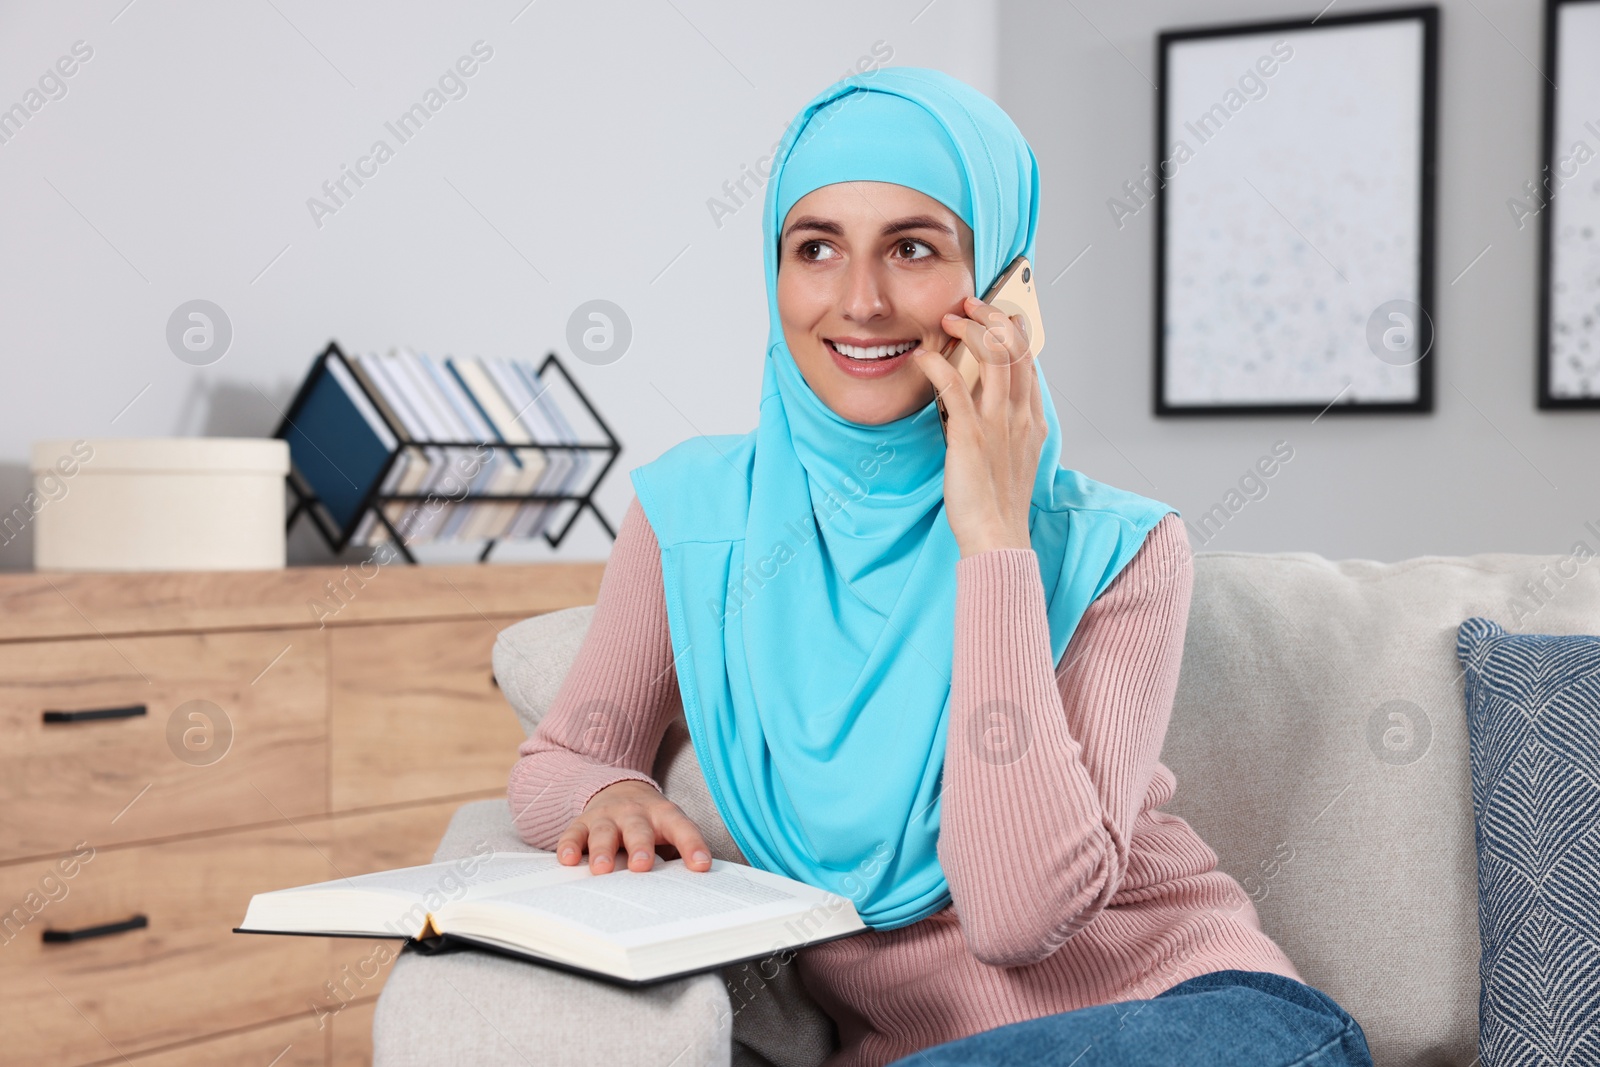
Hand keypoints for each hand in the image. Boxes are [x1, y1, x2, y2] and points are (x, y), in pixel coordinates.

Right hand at [556, 779, 712, 874]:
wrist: (618, 789)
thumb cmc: (649, 822)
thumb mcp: (668, 830)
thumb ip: (678, 852)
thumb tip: (692, 885)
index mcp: (663, 815)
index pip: (681, 829)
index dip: (692, 846)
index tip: (701, 866)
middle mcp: (634, 813)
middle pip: (638, 829)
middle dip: (640, 847)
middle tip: (641, 866)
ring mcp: (606, 817)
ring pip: (604, 832)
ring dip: (603, 850)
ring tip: (602, 869)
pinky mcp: (582, 823)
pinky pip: (573, 833)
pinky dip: (569, 846)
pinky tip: (568, 859)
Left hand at [911, 295, 1046, 557]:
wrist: (997, 535)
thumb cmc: (998, 502)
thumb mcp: (1013, 457)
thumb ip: (1005, 426)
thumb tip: (983, 400)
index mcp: (1032, 421)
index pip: (1031, 361)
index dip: (1014, 331)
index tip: (997, 315)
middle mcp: (1019, 416)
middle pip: (1016, 348)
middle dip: (993, 317)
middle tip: (970, 305)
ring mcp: (997, 424)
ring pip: (993, 356)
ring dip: (970, 328)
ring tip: (950, 318)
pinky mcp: (970, 436)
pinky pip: (954, 387)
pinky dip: (937, 364)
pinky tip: (924, 357)